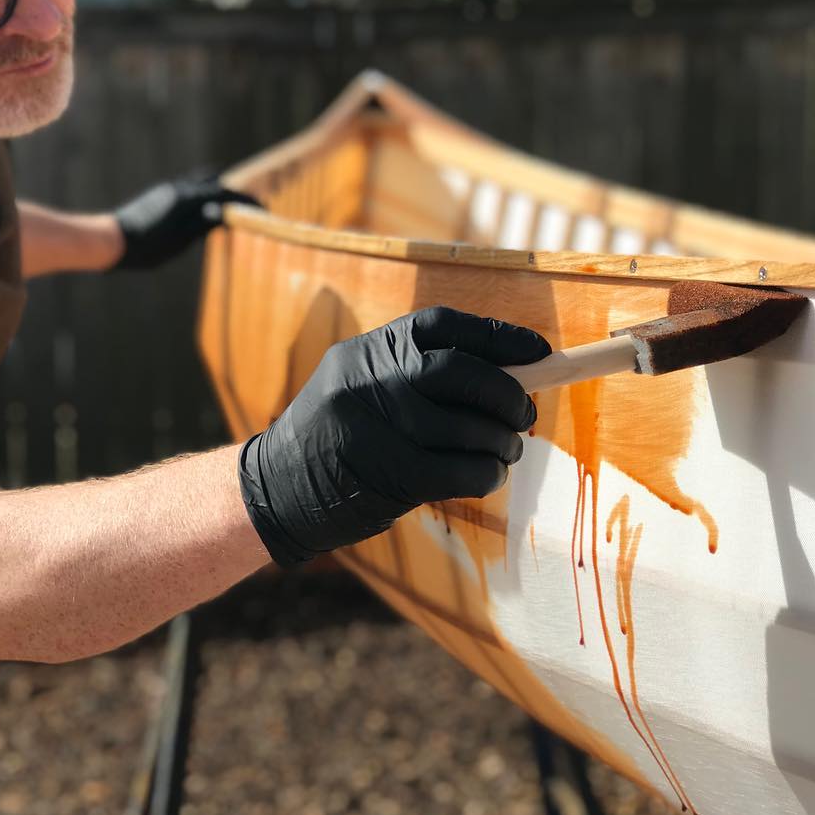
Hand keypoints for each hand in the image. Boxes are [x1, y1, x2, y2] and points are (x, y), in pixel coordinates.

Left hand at [112, 176, 259, 269]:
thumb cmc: (146, 247)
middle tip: (249, 207)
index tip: (263, 209)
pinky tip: (202, 212)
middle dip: (234, 193)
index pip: (225, 193)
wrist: (111, 241)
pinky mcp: (159, 197)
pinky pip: (189, 190)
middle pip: (215, 182)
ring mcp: (168, 191)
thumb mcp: (180, 241)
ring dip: (217, 192)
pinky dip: (203, 196)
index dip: (246, 201)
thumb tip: (225, 211)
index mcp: (187, 199)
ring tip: (228, 208)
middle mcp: (179, 189)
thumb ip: (203, 224)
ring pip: (200, 183)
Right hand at [239, 306, 550, 565]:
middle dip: (507, 393)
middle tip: (523, 413)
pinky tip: (489, 475)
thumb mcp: (361, 384)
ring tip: (507, 450)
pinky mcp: (385, 474)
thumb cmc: (337, 435)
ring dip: (501, 441)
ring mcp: (375, 426)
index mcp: (366, 350)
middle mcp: (368, 379)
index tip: (538, 353)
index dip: (499, 336)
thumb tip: (509, 374)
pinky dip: (486, 473)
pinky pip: (458, 470)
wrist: (275, 489)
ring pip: (465, 426)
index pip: (443, 326)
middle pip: (460, 372)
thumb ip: (417, 374)